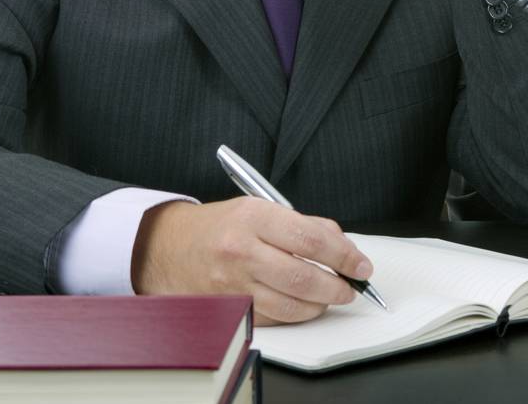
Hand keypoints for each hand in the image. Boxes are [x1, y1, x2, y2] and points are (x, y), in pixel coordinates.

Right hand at [131, 198, 371, 326]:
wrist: (167, 248)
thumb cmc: (220, 226)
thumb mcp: (259, 209)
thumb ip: (304, 224)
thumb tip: (343, 246)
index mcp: (253, 217)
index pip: (312, 239)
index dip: (345, 255)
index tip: (361, 265)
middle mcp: (241, 251)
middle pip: (304, 276)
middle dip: (338, 285)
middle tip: (352, 286)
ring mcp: (233, 284)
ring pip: (291, 304)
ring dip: (320, 304)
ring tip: (331, 296)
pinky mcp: (229, 308)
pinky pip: (274, 318)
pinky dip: (296, 314)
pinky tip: (304, 304)